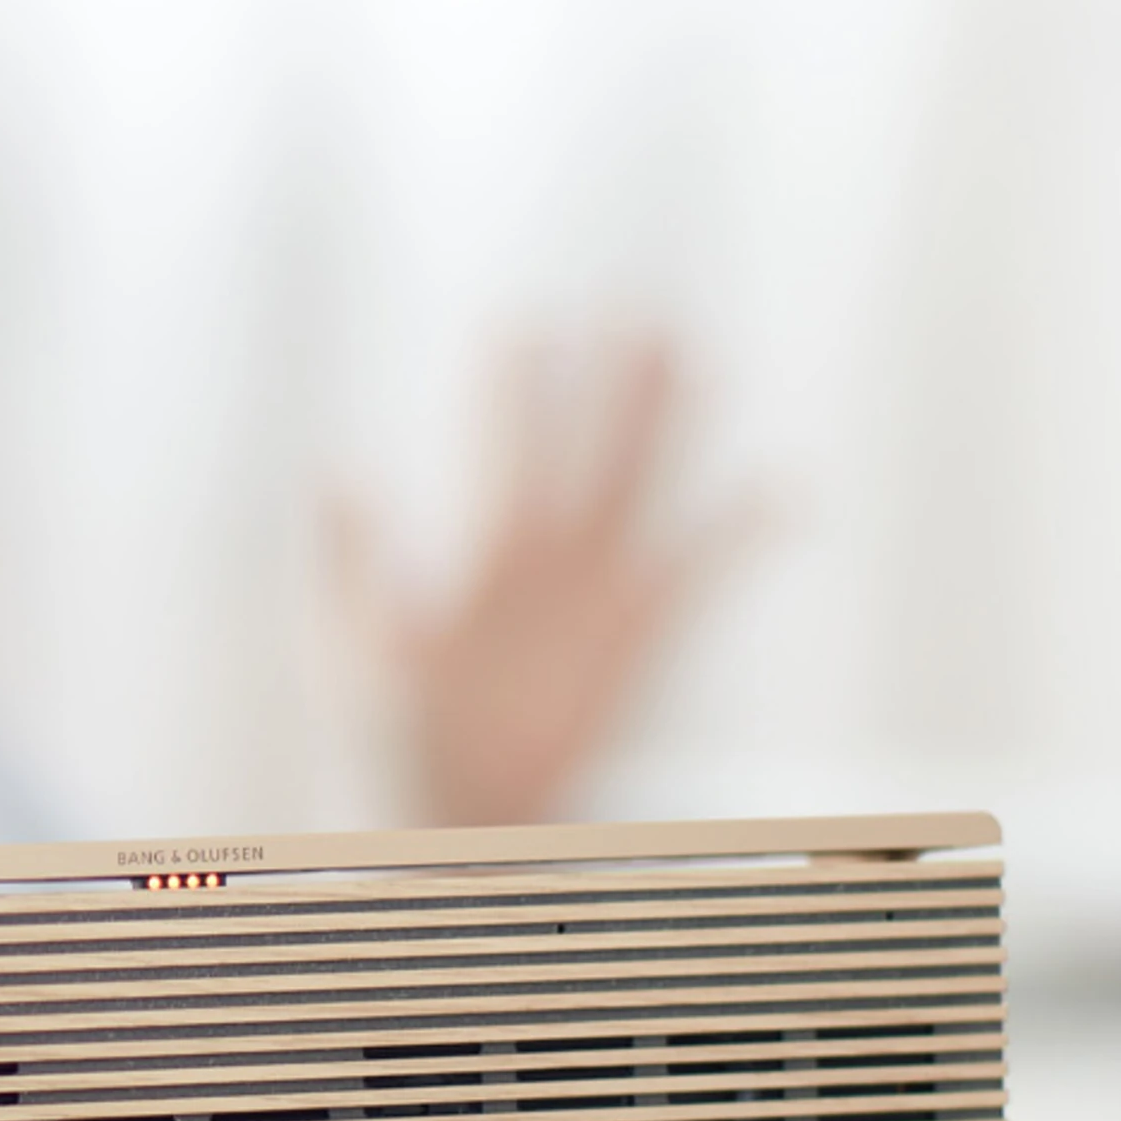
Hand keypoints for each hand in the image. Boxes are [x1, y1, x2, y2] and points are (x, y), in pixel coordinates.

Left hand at [332, 340, 766, 829]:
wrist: (448, 812)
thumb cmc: (388, 736)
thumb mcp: (352, 645)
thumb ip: (349, 561)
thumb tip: (338, 469)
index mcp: (481, 552)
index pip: (504, 446)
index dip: (515, 388)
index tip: (523, 321)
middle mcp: (547, 558)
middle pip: (589, 451)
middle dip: (611, 385)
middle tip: (636, 307)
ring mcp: (600, 594)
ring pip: (643, 490)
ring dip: (669, 429)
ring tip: (693, 356)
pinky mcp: (641, 638)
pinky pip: (703, 574)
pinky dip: (744, 534)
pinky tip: (783, 490)